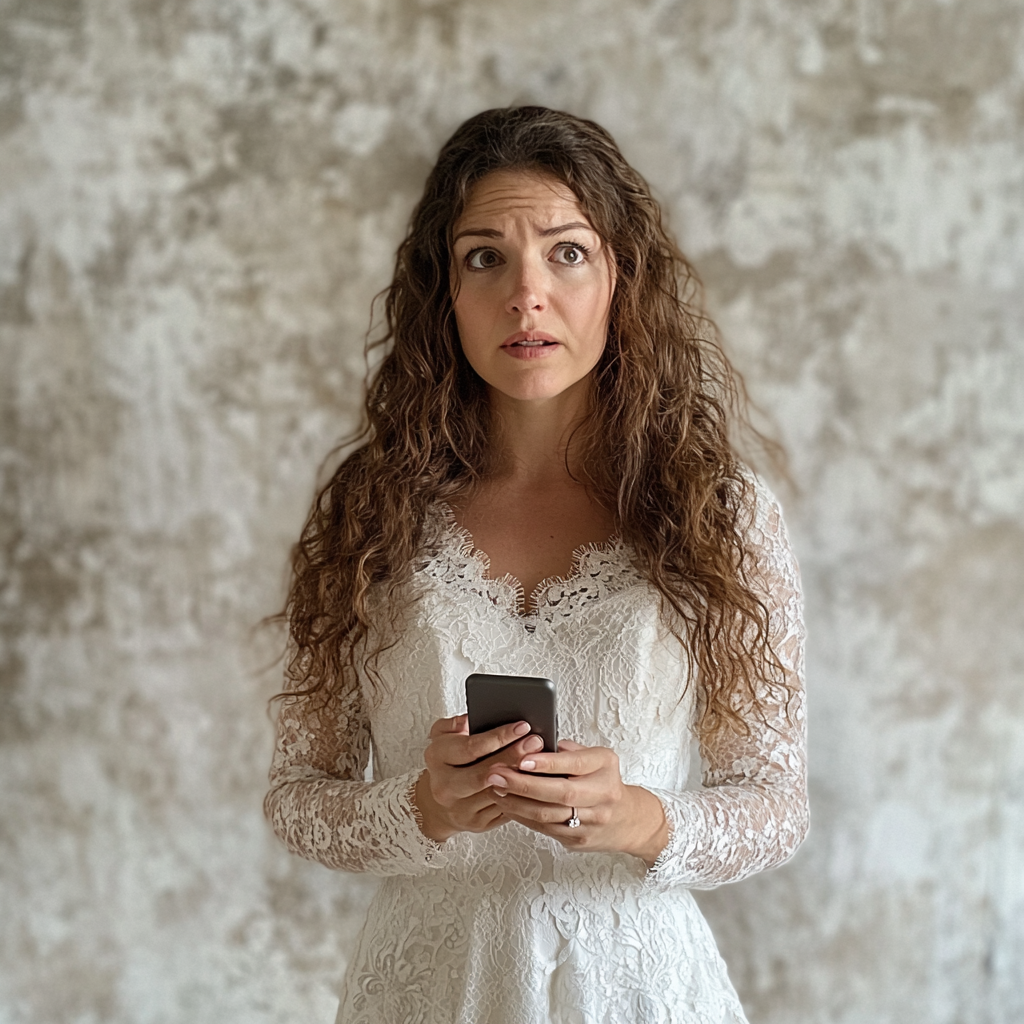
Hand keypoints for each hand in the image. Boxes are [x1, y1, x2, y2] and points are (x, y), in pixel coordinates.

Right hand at [414, 715, 545, 842]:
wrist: (438, 799)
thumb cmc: (448, 760)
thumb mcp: (442, 735)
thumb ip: (452, 724)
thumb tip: (468, 720)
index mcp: (436, 758)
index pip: (470, 747)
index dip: (498, 737)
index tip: (522, 726)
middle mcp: (444, 786)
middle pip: (484, 773)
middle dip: (513, 756)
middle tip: (535, 742)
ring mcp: (460, 808)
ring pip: (497, 793)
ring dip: (520, 776)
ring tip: (539, 760)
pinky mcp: (477, 823)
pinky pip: (504, 809)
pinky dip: (520, 794)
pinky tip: (532, 780)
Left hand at [484, 740, 669, 866]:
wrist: (628, 820)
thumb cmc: (604, 781)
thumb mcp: (595, 757)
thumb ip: (567, 750)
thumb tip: (533, 741)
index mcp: (604, 767)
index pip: (574, 764)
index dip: (547, 763)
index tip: (521, 758)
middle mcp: (601, 794)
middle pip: (559, 793)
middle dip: (523, 784)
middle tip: (496, 774)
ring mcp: (591, 820)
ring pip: (547, 815)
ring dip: (516, 802)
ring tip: (495, 789)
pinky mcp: (578, 839)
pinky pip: (545, 828)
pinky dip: (522, 816)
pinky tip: (508, 806)